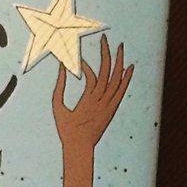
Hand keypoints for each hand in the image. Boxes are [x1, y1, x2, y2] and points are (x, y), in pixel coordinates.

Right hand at [53, 35, 133, 154]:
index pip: (92, 76)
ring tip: (120, 46)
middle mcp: (101, 102)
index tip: (78, 60)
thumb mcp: (57, 108)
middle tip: (105, 38)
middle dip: (106, 53)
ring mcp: (109, 105)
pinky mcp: (112, 109)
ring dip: (119, 61)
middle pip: (107, 72)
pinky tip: (129, 67)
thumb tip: (62, 69)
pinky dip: (126, 78)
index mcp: (88, 101)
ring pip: (117, 79)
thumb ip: (59, 87)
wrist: (80, 148)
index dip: (86, 66)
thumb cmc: (66, 129)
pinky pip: (122, 91)